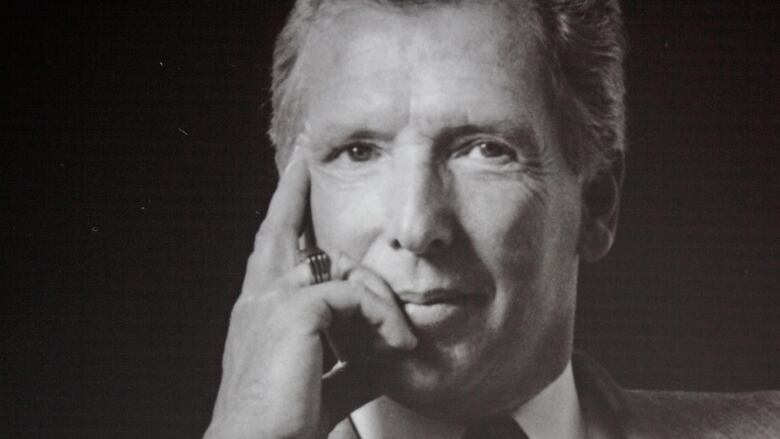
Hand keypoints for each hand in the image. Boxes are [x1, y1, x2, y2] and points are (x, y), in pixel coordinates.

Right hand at [204, 150, 416, 438]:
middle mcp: (258, 296)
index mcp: (260, 310)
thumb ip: (351, 357)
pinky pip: (354, 294)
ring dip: (378, 296)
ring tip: (400, 337)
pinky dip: (382, 317)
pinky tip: (397, 346)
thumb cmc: (281, 420)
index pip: (270, 248)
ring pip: (337, 264)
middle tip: (302, 155)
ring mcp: (272, 299)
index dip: (283, 211)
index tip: (292, 178)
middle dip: (292, 187)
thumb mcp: (324, 381)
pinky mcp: (294, 311)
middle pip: (280, 226)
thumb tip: (382, 353)